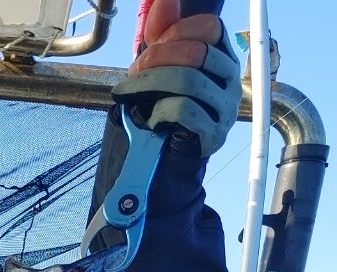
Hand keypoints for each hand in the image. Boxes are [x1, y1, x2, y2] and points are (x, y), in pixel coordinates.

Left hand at [111, 0, 241, 157]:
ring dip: (149, 85)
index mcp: (222, 56)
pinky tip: (152, 119)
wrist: (167, 155)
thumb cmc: (164, 104)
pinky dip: (159, 112)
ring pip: (188, 80)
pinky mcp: (214, 135)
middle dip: (156, 59)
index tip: (151, 46)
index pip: (210, 27)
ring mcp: (226, 108)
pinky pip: (184, 111)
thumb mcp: (161, 64)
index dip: (176, 31)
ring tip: (130, 94)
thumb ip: (162, 30)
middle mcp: (231, 79)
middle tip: (133, 73)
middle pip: (196, 52)